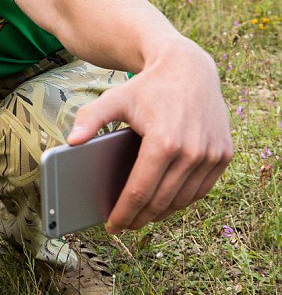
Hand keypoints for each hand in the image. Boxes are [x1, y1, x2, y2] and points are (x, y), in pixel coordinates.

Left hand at [65, 39, 232, 233]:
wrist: (190, 69)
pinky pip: (202, 189)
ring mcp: (212, 154)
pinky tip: (165, 204)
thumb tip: (71, 142)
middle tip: (123, 226)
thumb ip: (89, 119)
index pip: (140, 192)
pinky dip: (183, 200)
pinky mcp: (224, 154)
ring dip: (161, 213)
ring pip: (183, 199)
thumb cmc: (147, 88)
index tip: (111, 226)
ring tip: (141, 218)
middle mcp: (192, 152)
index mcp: (163, 142)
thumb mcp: (114, 99)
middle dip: (139, 219)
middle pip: (161, 201)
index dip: (123, 213)